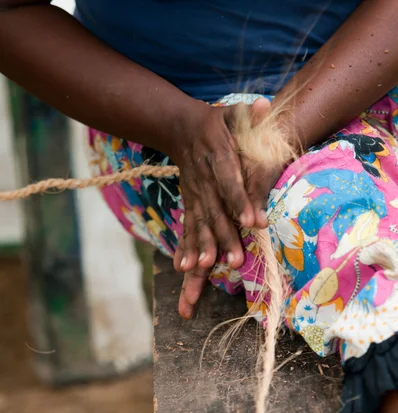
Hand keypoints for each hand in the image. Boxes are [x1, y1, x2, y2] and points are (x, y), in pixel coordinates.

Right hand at [168, 98, 271, 273]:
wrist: (179, 128)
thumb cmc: (215, 121)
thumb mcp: (231, 112)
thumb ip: (248, 114)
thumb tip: (265, 106)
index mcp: (216, 155)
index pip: (229, 181)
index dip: (240, 201)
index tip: (252, 221)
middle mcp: (203, 179)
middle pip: (215, 211)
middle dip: (224, 237)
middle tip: (235, 260)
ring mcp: (194, 194)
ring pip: (200, 223)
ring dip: (203, 247)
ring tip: (206, 267)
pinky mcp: (189, 203)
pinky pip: (187, 227)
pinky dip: (185, 247)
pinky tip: (184, 268)